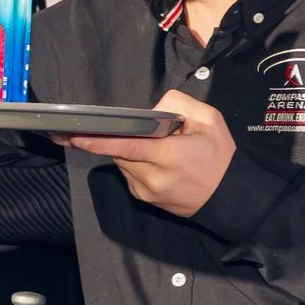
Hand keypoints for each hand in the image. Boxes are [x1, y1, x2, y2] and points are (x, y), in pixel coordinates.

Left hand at [64, 90, 233, 218]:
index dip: (99, 141)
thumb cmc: (219, 157)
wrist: (229, 197)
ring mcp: (146, 191)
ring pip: (122, 162)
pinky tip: (155, 163)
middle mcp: (152, 177)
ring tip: (157, 148)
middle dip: (121, 138)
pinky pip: (128, 174)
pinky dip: (135, 164)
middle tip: (140, 131)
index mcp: (168, 156)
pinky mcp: (144, 199)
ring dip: (129, 151)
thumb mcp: (209, 120)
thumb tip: (151, 110)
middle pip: (119, 151)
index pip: (126, 146)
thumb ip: (179, 105)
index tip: (76, 136)